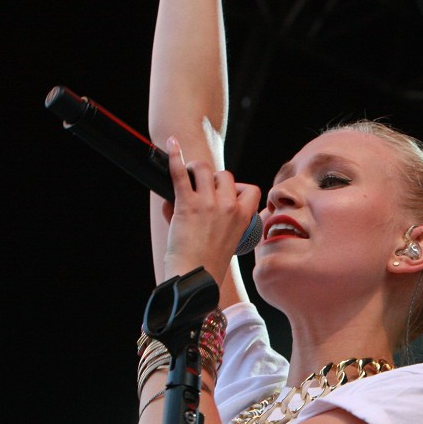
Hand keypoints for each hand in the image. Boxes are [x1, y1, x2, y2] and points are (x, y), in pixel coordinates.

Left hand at [162, 136, 260, 285]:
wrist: (195, 279)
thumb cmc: (207, 267)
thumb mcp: (224, 243)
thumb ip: (212, 220)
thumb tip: (177, 200)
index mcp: (243, 218)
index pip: (250, 189)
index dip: (238, 187)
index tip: (227, 193)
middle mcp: (229, 207)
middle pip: (225, 175)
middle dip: (211, 178)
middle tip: (199, 188)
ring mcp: (209, 204)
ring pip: (204, 168)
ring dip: (194, 169)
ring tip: (186, 176)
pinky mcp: (187, 204)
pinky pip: (180, 173)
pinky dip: (175, 157)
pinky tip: (171, 144)